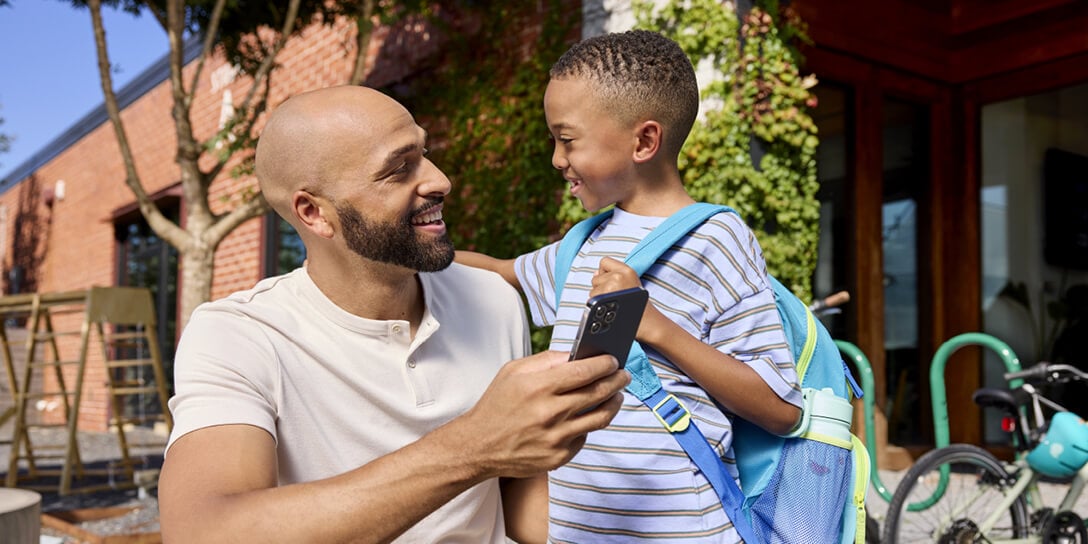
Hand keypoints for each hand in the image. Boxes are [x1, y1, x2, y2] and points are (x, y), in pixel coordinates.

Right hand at [454, 350, 628, 478]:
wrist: (479, 446)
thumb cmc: (497, 404)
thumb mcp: (513, 371)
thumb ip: (547, 360)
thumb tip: (576, 354)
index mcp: (538, 387)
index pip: (585, 371)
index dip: (605, 364)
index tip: (613, 360)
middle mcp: (550, 413)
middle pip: (598, 393)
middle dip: (617, 380)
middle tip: (623, 375)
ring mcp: (556, 438)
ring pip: (600, 417)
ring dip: (614, 403)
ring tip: (616, 395)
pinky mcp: (558, 456)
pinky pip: (585, 437)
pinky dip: (589, 424)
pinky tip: (588, 416)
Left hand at [593, 257, 669, 344]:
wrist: (645, 322)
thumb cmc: (638, 305)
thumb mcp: (631, 283)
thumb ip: (613, 274)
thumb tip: (595, 273)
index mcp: (627, 270)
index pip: (604, 262)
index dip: (605, 272)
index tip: (612, 281)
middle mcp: (618, 276)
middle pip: (596, 277)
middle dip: (602, 287)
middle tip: (615, 296)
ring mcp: (610, 288)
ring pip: (593, 290)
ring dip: (599, 297)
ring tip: (612, 304)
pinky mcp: (603, 299)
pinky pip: (591, 300)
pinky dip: (596, 306)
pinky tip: (608, 308)